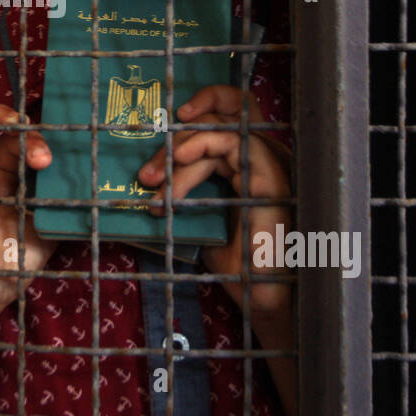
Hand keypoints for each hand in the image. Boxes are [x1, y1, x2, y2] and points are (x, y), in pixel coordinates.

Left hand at [137, 85, 292, 318]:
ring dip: (179, 148)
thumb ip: (186, 194)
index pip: (219, 125)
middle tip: (146, 176)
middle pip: (217, 120)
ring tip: (153, 180)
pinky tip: (180, 159)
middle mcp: (260, 157)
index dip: (185, 128)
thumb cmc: (237, 264)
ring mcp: (268, 162)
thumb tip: (148, 178)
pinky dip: (202, 143)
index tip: (158, 141)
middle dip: (173, 141)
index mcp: (246, 164)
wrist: (261, 295)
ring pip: (219, 128)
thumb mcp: (202, 220)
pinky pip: (233, 140)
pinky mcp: (269, 173)